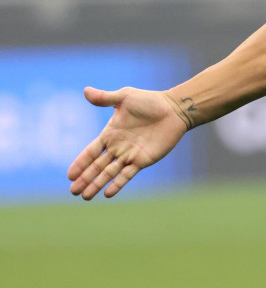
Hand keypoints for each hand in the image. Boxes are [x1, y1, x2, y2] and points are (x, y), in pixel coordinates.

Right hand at [67, 87, 188, 199]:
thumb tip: (85, 91)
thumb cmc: (149, 101)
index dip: (80, 163)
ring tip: (85, 197)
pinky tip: (107, 194)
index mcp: (110, 134)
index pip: (90, 152)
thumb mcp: (124, 97)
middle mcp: (118, 147)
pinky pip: (127, 174)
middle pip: (97, 166)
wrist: (174, 109)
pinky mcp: (143, 160)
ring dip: (97, 184)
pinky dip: (118, 184)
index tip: (69, 175)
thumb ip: (105, 98)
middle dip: (85, 178)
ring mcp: (130, 155)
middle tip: (73, 192)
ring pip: (109, 173)